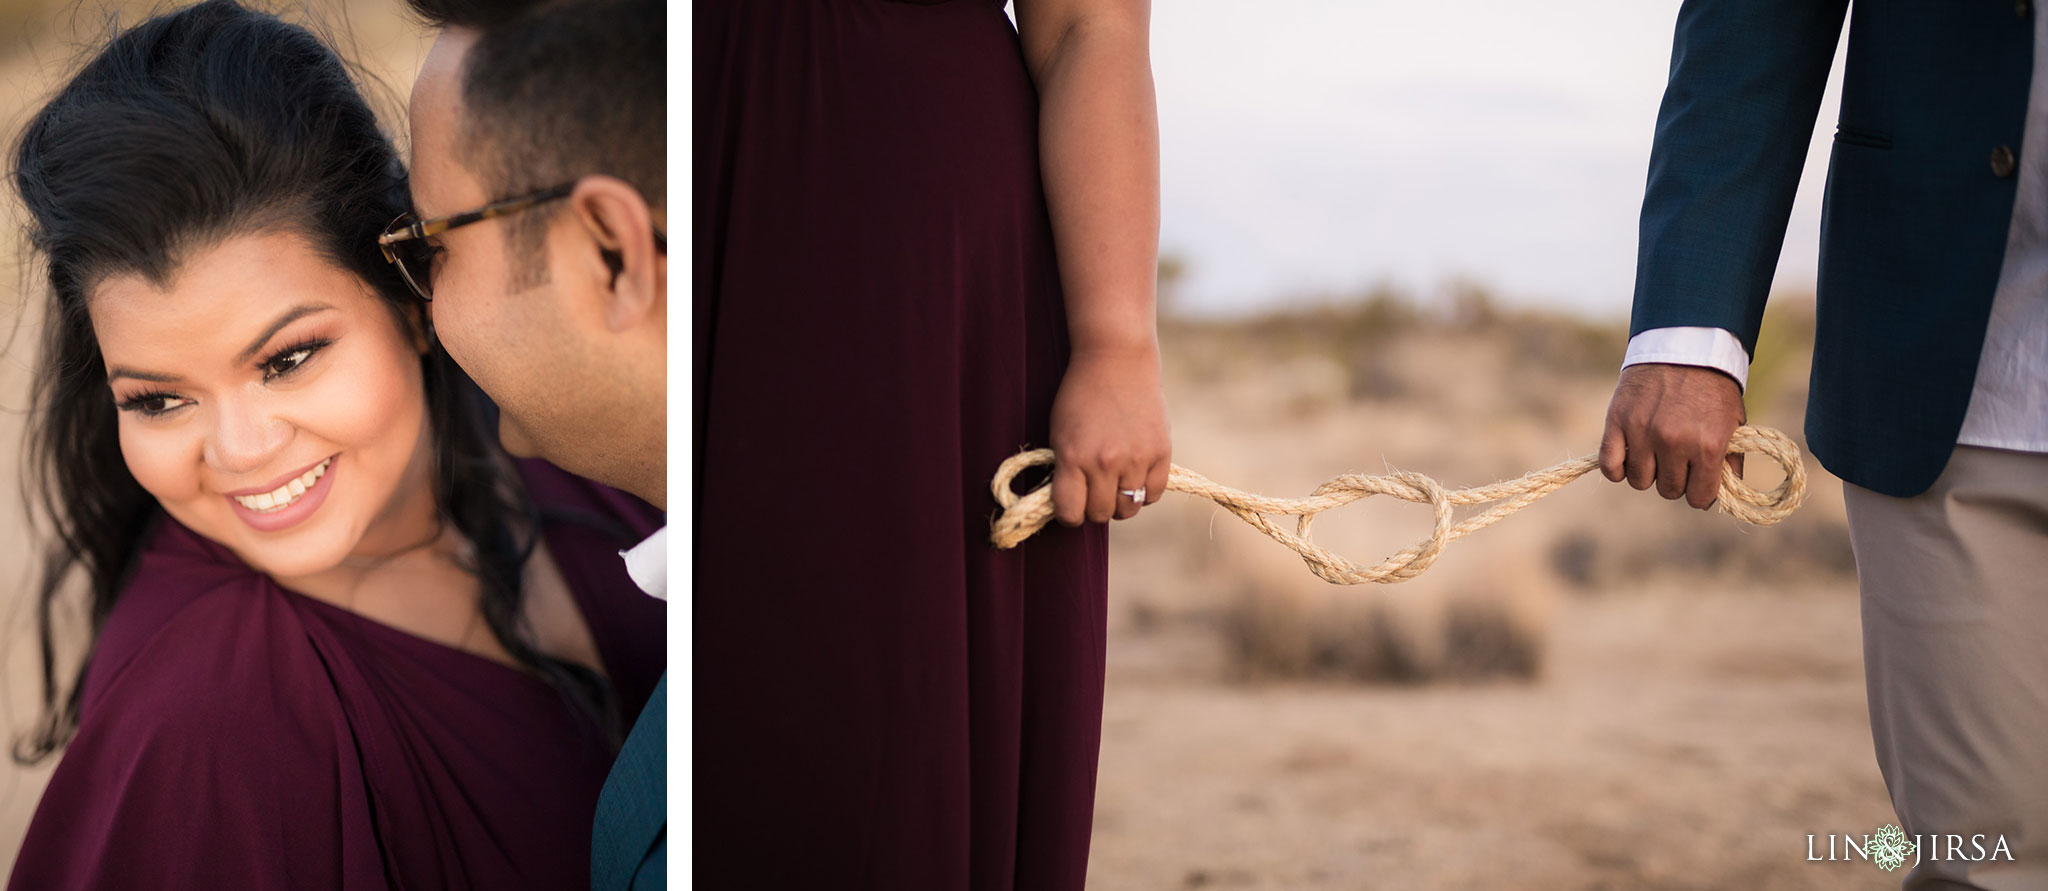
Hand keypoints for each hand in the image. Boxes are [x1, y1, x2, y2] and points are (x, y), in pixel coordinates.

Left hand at [1048, 347, 1170, 524]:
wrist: (1116, 359)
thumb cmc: (1081, 395)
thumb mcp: (1060, 432)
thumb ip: (1065, 470)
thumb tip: (1071, 505)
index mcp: (1074, 457)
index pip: (1070, 513)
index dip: (1068, 513)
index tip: (1070, 505)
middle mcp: (1105, 462)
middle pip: (1100, 514)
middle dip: (1093, 507)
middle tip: (1093, 490)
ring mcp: (1136, 459)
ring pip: (1128, 508)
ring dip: (1119, 501)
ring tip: (1114, 483)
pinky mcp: (1161, 452)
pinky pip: (1153, 494)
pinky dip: (1143, 492)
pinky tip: (1135, 477)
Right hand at [1599, 363, 1745, 509]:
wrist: (1684, 346)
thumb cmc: (1712, 387)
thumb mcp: (1732, 423)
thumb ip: (1729, 460)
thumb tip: (1721, 495)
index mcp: (1708, 445)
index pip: (1699, 498)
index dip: (1700, 492)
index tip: (1698, 481)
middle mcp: (1674, 442)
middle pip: (1669, 490)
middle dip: (1675, 479)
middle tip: (1678, 459)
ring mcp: (1643, 432)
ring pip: (1639, 481)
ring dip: (1648, 472)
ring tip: (1654, 453)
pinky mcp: (1617, 422)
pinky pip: (1610, 466)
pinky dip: (1617, 468)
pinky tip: (1629, 457)